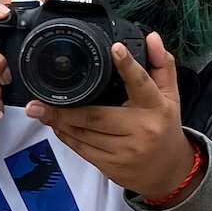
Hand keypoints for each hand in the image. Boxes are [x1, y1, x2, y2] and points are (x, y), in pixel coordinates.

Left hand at [33, 35, 192, 200]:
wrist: (169, 172)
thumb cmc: (165, 127)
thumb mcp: (170, 96)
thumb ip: (161, 65)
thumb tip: (151, 37)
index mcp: (156, 107)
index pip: (141, 84)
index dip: (127, 66)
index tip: (114, 49)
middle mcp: (141, 129)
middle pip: (96, 115)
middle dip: (66, 108)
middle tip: (41, 99)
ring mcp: (124, 150)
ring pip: (84, 133)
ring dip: (59, 121)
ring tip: (40, 110)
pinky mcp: (111, 166)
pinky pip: (81, 149)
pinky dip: (65, 136)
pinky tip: (55, 125)